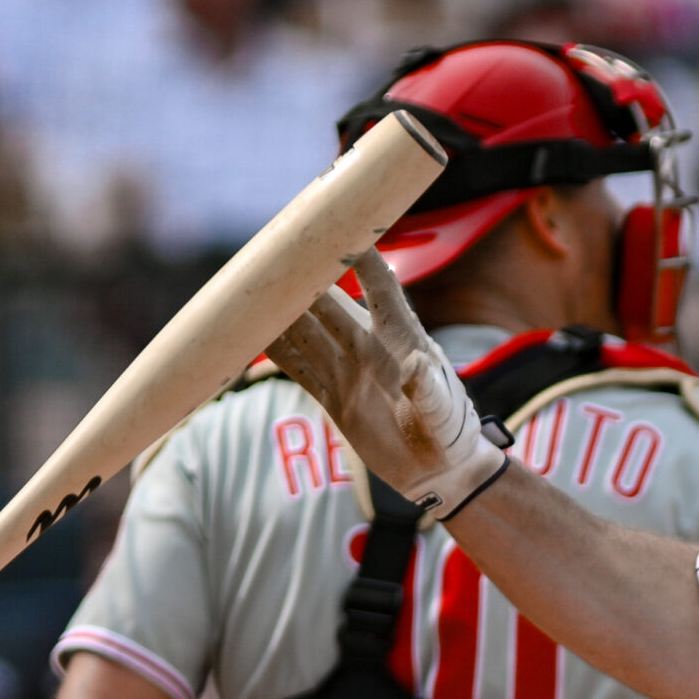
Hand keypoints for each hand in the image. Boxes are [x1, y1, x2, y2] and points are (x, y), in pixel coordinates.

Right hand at [267, 251, 504, 518]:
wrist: (439, 470)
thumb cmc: (451, 434)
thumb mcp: (445, 415)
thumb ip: (429, 393)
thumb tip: (414, 367)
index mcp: (402, 338)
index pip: (380, 286)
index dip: (360, 256)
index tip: (337, 228)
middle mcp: (369, 346)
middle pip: (328, 302)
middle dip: (302, 275)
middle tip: (271, 250)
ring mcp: (347, 369)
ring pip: (305, 330)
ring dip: (279, 308)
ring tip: (247, 284)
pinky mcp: (331, 396)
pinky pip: (296, 366)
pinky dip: (272, 348)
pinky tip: (247, 332)